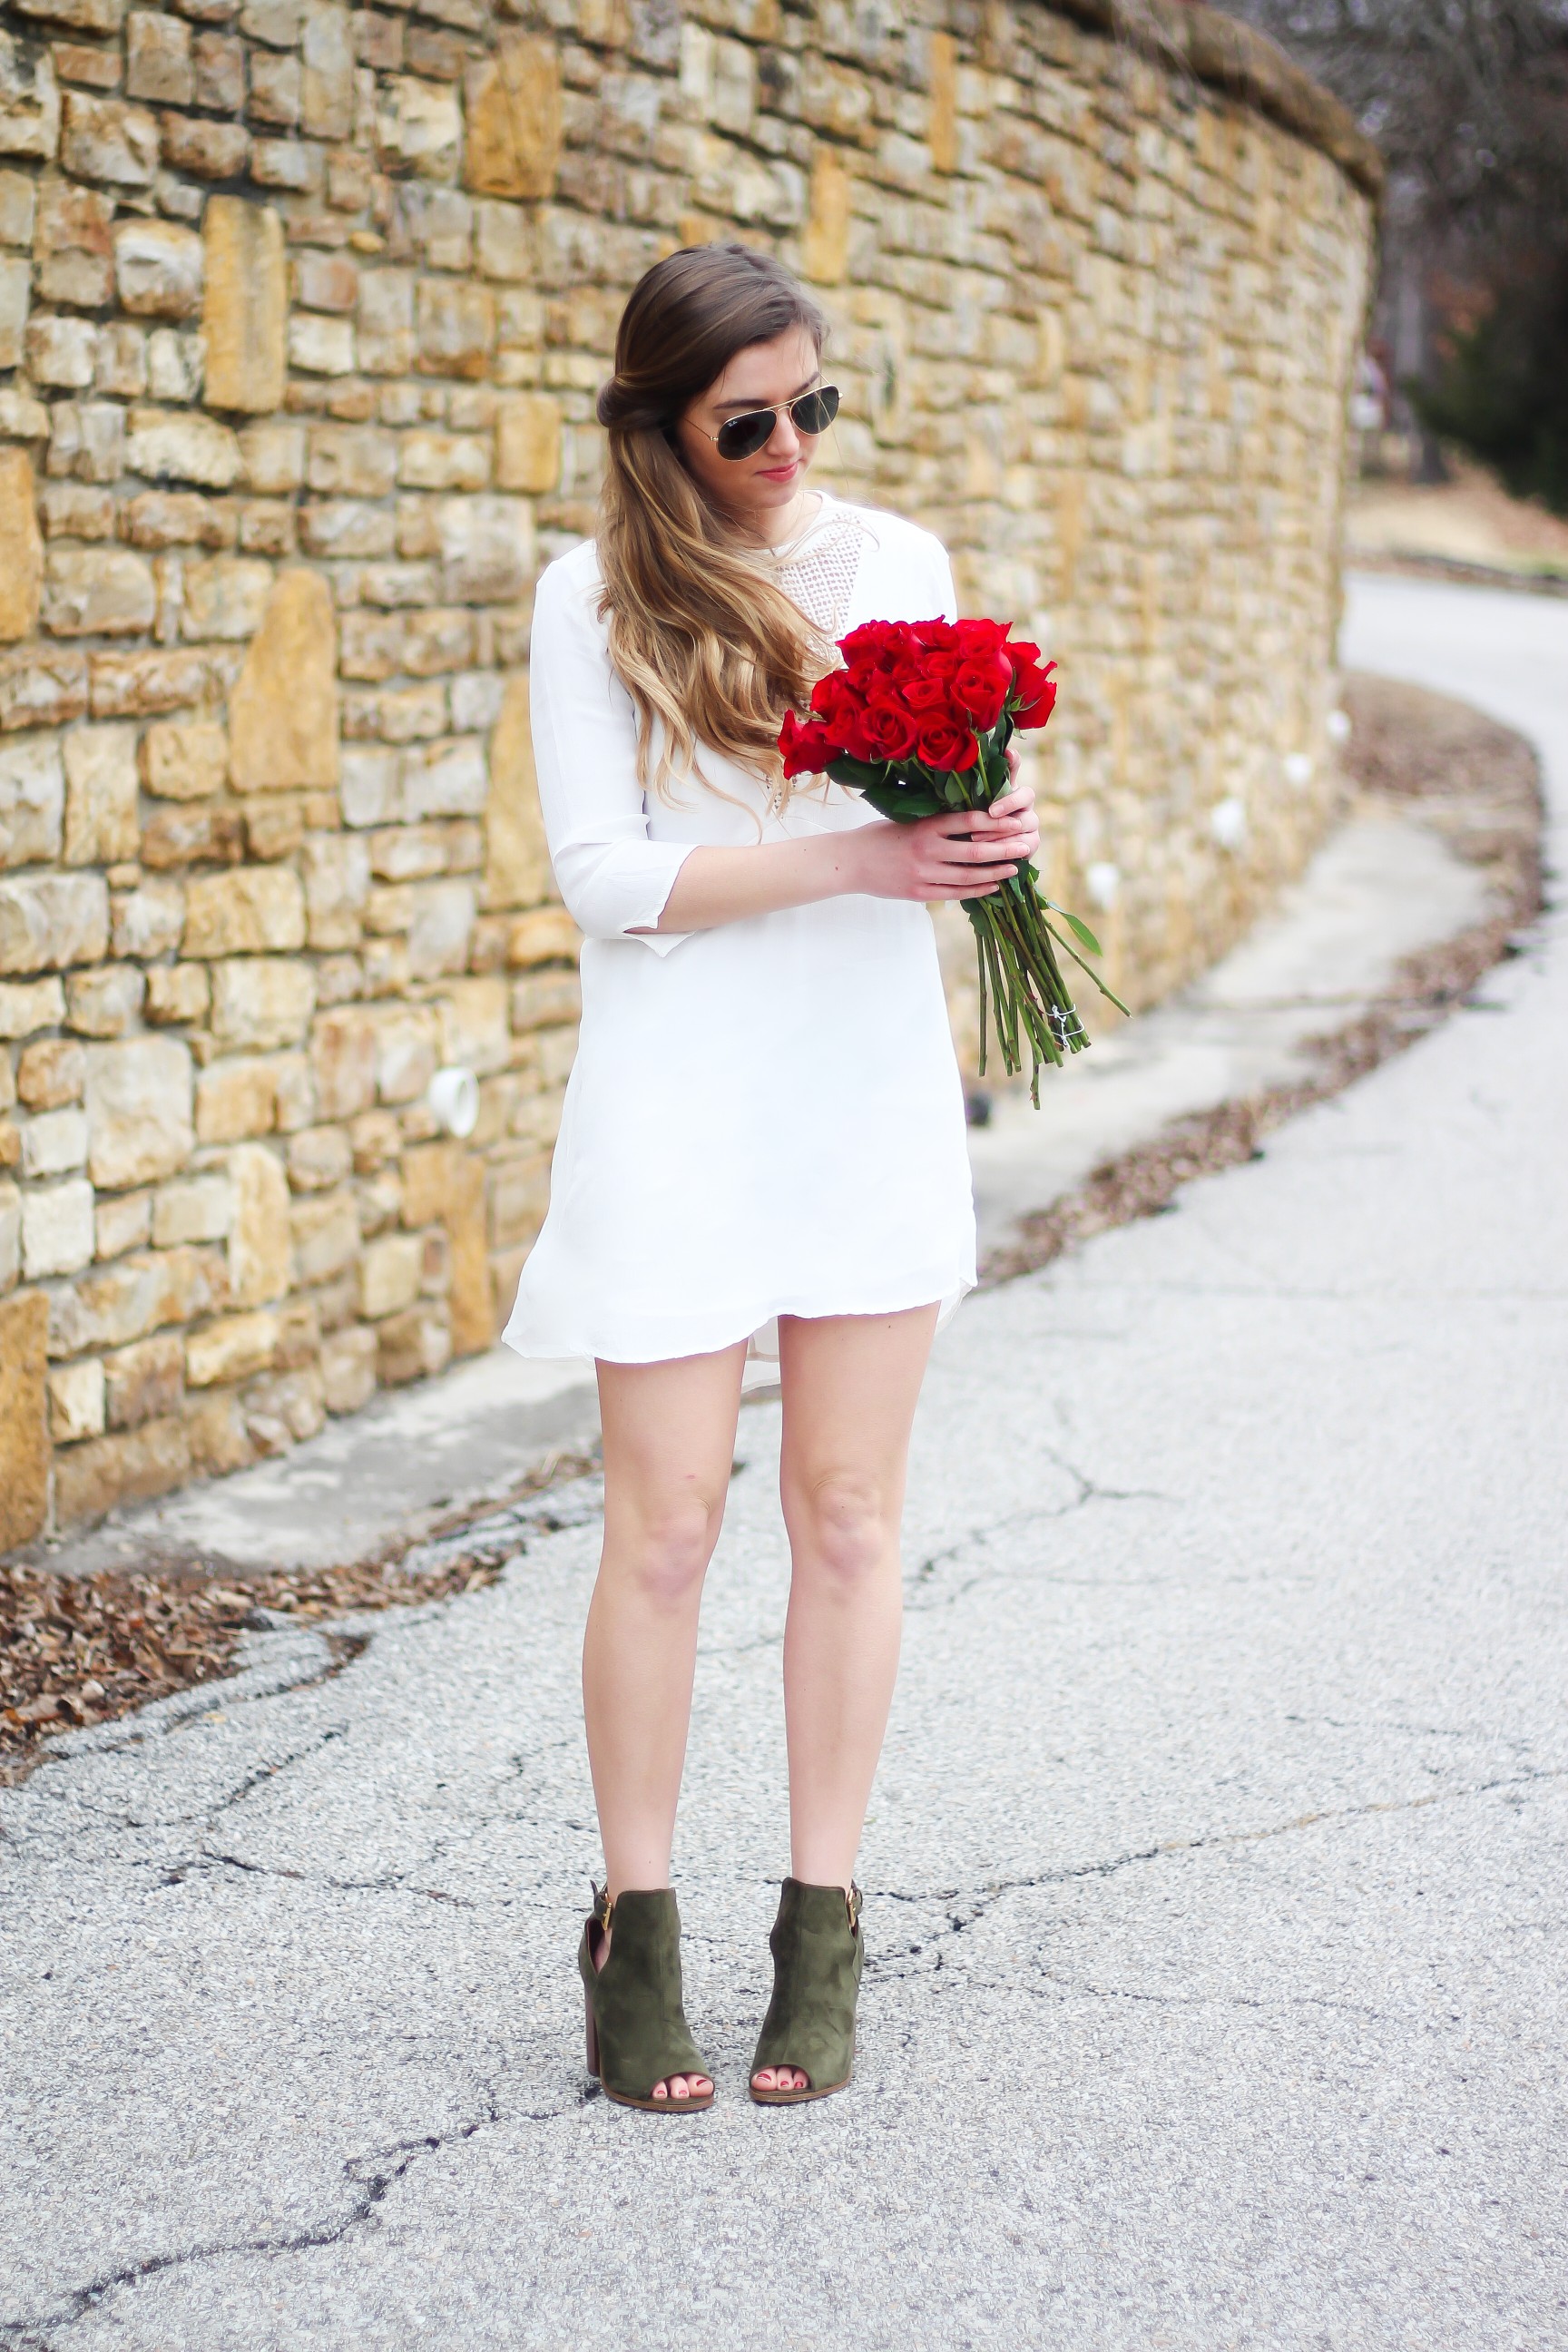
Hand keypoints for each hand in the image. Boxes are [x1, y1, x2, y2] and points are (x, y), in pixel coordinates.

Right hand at [853, 782, 1039, 903]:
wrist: (850, 861)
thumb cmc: (880, 836)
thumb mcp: (908, 820)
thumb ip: (937, 823)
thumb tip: (972, 821)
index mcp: (925, 826)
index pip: (968, 821)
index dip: (996, 822)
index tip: (1015, 821)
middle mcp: (926, 850)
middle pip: (975, 852)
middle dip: (1004, 850)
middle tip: (1026, 846)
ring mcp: (923, 874)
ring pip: (968, 876)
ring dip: (995, 873)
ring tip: (1014, 869)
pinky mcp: (918, 893)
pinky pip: (954, 893)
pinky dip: (976, 890)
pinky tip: (992, 886)